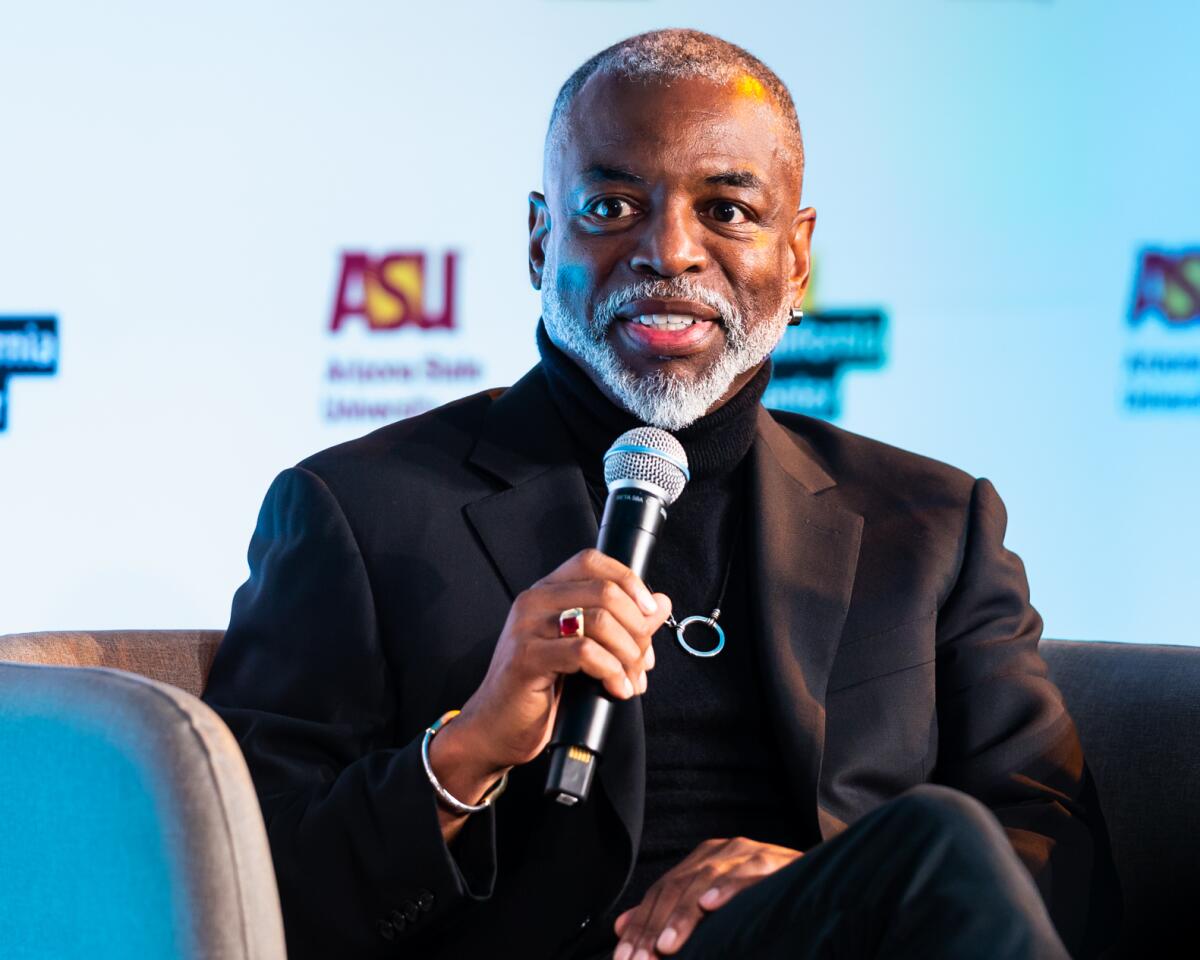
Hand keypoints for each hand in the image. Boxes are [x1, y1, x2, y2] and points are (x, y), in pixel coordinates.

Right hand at [431, 548, 670, 796]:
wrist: (496, 728)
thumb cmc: (540, 689)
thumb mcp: (586, 650)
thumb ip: (622, 623)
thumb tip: (661, 603)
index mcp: (547, 592)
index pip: (592, 561)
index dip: (628, 580)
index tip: (649, 611)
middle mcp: (533, 601)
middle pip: (605, 592)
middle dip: (637, 628)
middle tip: (643, 659)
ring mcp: (526, 628)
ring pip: (600, 621)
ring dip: (628, 653)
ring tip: (632, 679)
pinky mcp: (526, 658)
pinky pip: (584, 652)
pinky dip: (611, 671)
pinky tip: (616, 688)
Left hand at [613, 837, 802, 958]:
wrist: (820, 884)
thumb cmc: (763, 901)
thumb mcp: (712, 908)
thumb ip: (669, 914)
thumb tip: (621, 926)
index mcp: (704, 859)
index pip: (662, 890)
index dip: (641, 925)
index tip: (624, 958)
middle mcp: (722, 851)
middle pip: (677, 886)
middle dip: (655, 928)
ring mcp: (748, 853)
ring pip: (706, 881)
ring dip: (683, 916)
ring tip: (666, 945)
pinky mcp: (775, 861)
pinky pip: (748, 874)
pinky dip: (728, 889)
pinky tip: (710, 905)